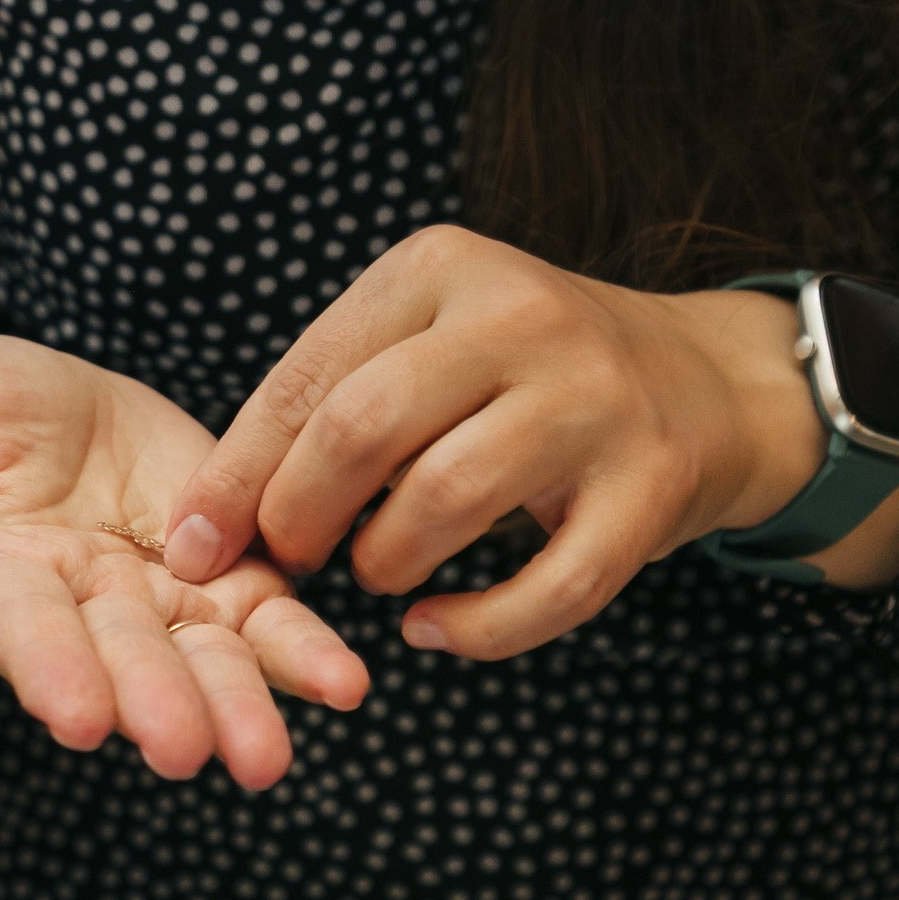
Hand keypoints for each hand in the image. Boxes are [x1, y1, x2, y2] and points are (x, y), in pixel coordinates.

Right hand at [0, 335, 368, 789]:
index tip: (78, 714)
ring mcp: (151, 594)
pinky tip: (344, 684)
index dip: (50, 666)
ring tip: (266, 757)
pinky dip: (301, 650)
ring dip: (236, 703)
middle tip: (189, 752)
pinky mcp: (217, 571)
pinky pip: (265, 615)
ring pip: (200, 654)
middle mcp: (77, 603)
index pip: (24, 626)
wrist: (29, 417)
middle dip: (156, 702)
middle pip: (122, 657)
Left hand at [166, 226, 898, 660]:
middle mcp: (519, 317)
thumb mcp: (424, 342)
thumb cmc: (519, 375)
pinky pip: (551, 585)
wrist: (705, 379)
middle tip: (290, 561)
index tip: (193, 545)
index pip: (306, 378)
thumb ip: (325, 404)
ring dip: (385, 561)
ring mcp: (595, 398)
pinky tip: (433, 630)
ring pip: (447, 498)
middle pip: (363, 428)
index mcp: (438, 269)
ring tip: (376, 574)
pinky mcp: (654, 484)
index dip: (235, 475)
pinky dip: (478, 629)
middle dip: (299, 516)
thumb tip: (203, 521)